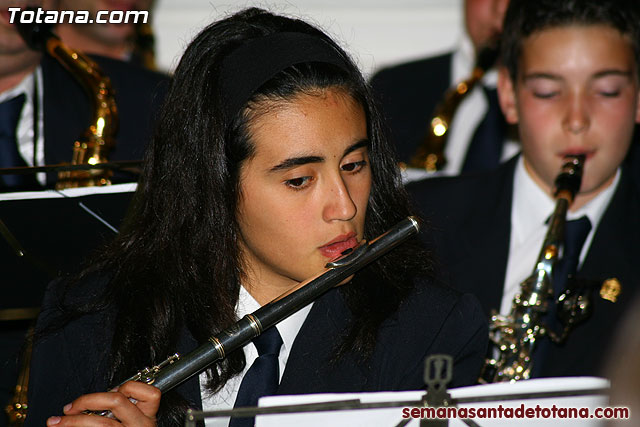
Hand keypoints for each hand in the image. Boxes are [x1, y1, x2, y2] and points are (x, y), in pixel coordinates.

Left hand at [46, 381, 160, 425]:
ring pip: (100, 422)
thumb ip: (125, 411)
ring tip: (57, 422)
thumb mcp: (135, 425)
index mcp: (148, 418)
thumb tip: (99, 400)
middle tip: (70, 407)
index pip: (148, 392)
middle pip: (117, 401)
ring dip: (71, 421)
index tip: (111, 390)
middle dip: (87, 400)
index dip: (129, 387)